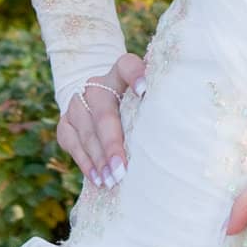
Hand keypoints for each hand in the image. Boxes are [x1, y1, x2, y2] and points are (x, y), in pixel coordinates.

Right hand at [56, 51, 146, 189]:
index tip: (145, 90)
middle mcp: (95, 86)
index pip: (127, 66)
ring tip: (112, 180)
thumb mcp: (144, 93)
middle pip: (104, 113)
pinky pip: (72, 144)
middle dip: (112, 144)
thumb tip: (182, 104)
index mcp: (119, 72)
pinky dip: (86, 163)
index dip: (135, 75)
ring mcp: (76, 104)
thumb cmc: (131, 101)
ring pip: (87, 133)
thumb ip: (158, 95)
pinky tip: (97, 178)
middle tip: (122, 169)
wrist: (98, 99)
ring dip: (100, 160)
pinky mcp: (65, 123)